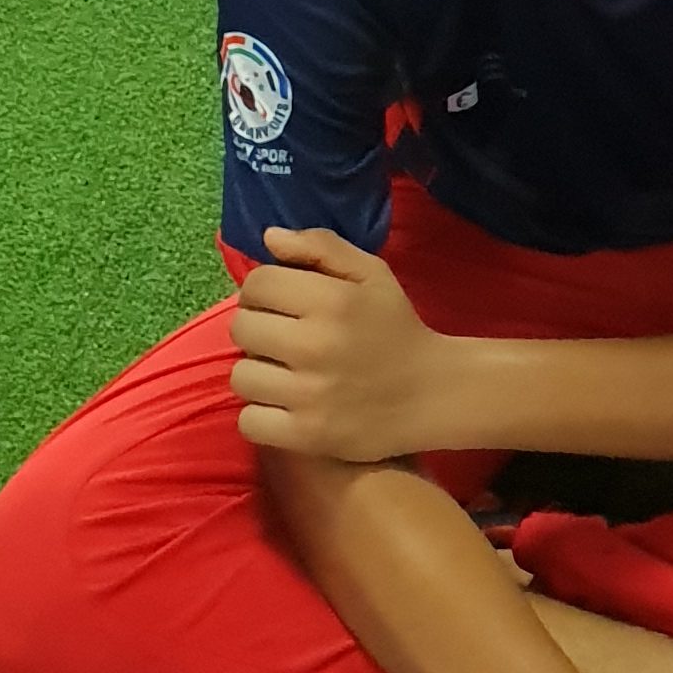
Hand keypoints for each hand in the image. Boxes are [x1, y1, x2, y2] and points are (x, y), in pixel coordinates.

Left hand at [229, 229, 448, 458]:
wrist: (431, 394)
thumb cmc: (396, 328)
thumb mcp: (371, 275)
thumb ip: (321, 248)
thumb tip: (269, 237)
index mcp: (333, 300)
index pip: (257, 284)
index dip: (263, 289)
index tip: (283, 302)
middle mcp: (316, 345)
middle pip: (242, 328)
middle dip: (259, 328)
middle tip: (284, 337)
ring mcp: (309, 394)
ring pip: (241, 376)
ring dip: (259, 372)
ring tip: (286, 373)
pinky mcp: (305, 435)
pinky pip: (249, 420)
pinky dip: (262, 414)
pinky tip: (286, 405)